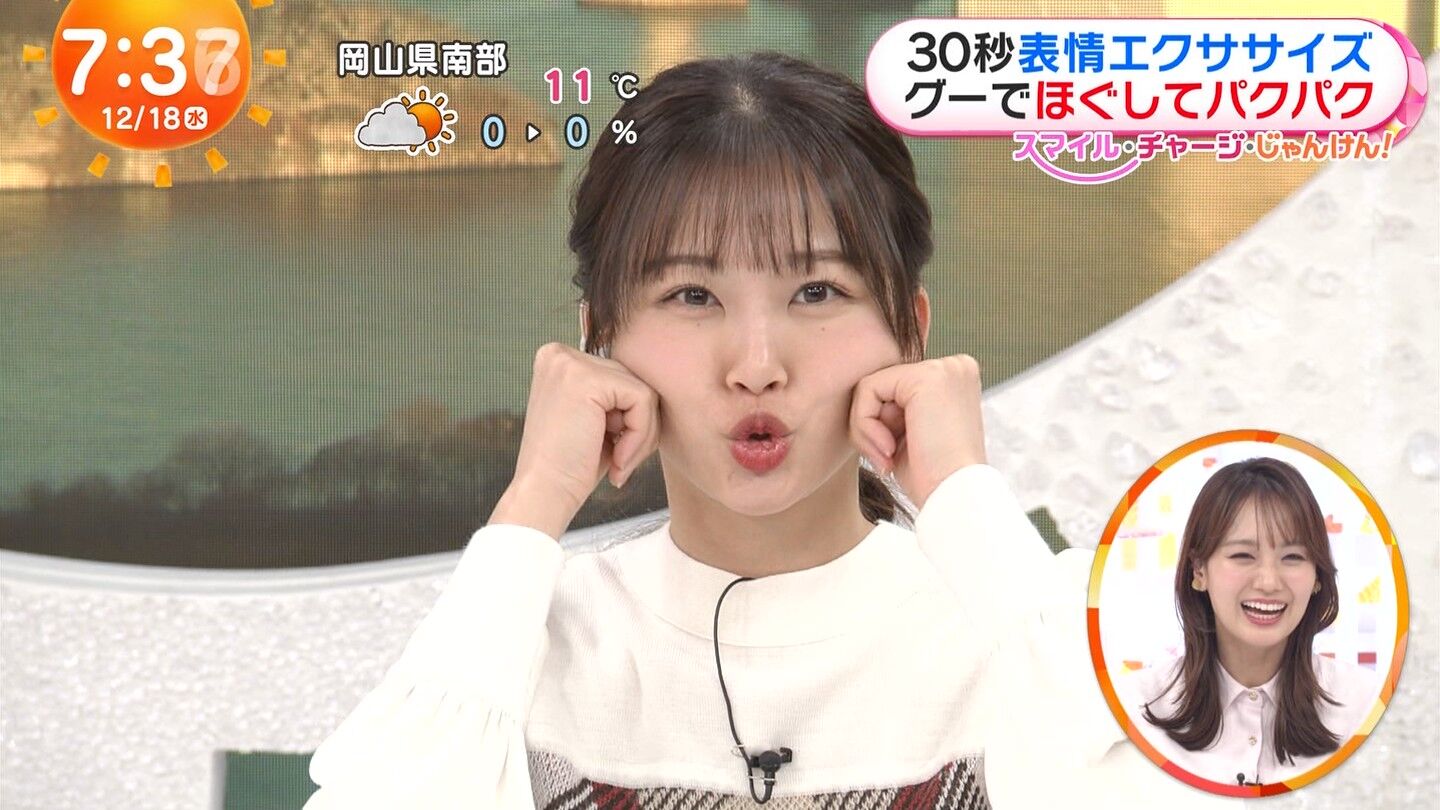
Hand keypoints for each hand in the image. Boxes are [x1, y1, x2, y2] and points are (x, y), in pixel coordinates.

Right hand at [494, 343, 660, 535]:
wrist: (543, 497)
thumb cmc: (571, 468)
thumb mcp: (596, 420)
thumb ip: (617, 395)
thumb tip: (659, 382)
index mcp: (559, 360)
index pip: (621, 378)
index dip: (629, 419)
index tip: (615, 453)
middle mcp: (560, 354)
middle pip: (634, 381)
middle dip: (639, 428)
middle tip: (620, 463)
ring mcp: (570, 363)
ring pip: (642, 391)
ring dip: (641, 435)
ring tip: (618, 463)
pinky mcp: (586, 379)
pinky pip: (642, 399)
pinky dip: (640, 436)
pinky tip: (617, 458)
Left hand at [848, 354, 986, 510]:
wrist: (953, 499)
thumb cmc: (931, 477)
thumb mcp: (911, 432)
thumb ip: (895, 406)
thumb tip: (862, 390)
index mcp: (954, 379)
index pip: (893, 388)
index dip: (883, 425)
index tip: (893, 456)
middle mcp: (954, 366)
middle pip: (881, 384)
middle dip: (872, 427)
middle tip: (887, 461)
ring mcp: (943, 368)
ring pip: (871, 387)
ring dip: (867, 430)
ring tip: (888, 458)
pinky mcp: (925, 377)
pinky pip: (867, 389)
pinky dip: (865, 425)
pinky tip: (888, 450)